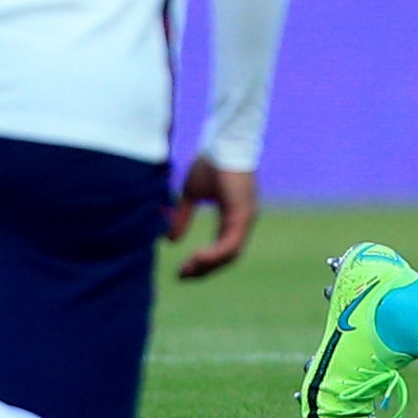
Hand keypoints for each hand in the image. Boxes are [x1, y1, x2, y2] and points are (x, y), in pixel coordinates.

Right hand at [168, 157, 257, 280]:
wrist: (222, 141)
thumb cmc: (210, 162)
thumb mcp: (191, 194)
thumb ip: (183, 216)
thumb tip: (171, 240)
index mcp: (232, 216)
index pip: (221, 249)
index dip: (202, 262)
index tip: (182, 270)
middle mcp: (242, 220)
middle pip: (226, 257)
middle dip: (203, 269)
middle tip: (182, 276)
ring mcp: (245, 218)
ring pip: (229, 254)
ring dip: (207, 266)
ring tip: (187, 270)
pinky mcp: (243, 214)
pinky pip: (231, 244)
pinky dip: (215, 254)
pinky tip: (198, 256)